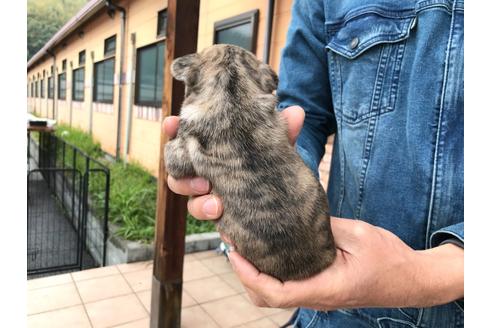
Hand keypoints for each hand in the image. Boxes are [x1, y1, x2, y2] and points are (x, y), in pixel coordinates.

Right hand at [163, 106, 304, 220]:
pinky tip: (228, 225)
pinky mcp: (217, 213)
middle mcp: (204, 169)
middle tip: (201, 181)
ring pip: (189, 199)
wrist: (283, 197)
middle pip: (177, 170)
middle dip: (181, 174)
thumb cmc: (271, 162)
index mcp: (212, 147)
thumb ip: (283, 131)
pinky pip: (206, 216)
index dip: (173, 129)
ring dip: (199, 203)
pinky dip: (215, 220)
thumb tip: (297, 112)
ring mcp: (208, 193)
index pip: (185, 135)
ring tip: (217, 206)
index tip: (171, 124)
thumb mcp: (277, 147)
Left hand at [227, 217, 463, 309]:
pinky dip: (270, 272)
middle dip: (244, 273)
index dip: (248, 274)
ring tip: (245, 245)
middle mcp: (316, 296)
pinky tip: (268, 249)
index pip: (274, 292)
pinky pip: (287, 285)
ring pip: (274, 294)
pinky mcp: (320, 287)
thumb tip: (296, 214)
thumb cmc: (390, 259)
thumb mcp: (358, 235)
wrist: (412, 278)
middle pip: (266, 297)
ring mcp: (318, 294)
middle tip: (234, 243)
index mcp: (324, 288)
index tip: (234, 252)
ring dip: (255, 273)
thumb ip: (325, 226)